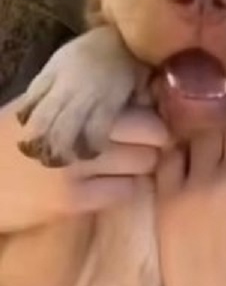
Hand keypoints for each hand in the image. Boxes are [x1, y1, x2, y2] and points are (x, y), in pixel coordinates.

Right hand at [0, 99, 169, 231]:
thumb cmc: (6, 139)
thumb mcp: (40, 104)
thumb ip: (82, 98)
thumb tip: (133, 85)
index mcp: (73, 101)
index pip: (138, 102)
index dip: (150, 113)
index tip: (149, 122)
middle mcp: (79, 129)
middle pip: (152, 133)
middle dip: (152, 141)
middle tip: (143, 146)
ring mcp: (77, 166)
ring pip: (144, 163)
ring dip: (139, 166)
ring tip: (123, 167)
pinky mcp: (71, 200)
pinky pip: (125, 191)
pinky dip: (123, 189)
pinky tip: (107, 186)